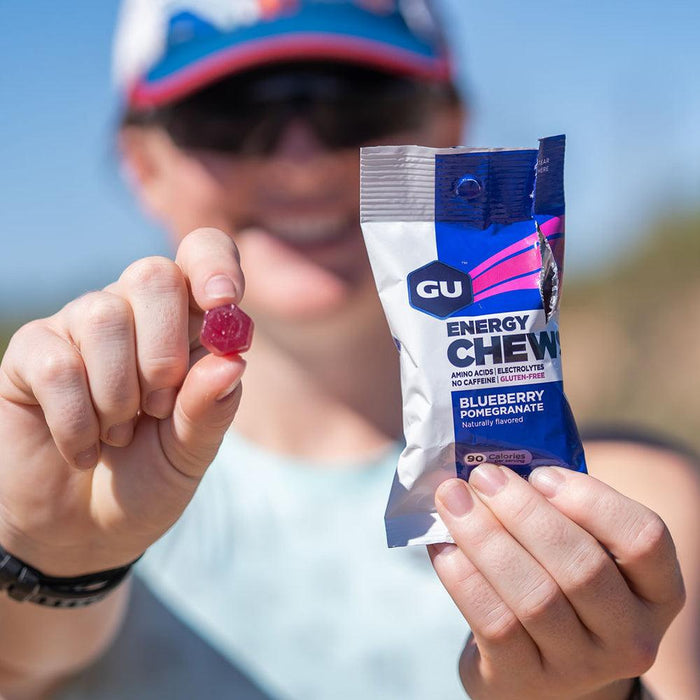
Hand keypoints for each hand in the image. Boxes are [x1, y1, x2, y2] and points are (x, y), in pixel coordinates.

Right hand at [0, 228, 246, 576]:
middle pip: (153, 274)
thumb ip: (211, 407)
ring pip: (103, 316)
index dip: (215, 265)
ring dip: (119, 393)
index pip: (203, 255)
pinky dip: (78, 420)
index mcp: (188, 325)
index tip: (224, 302)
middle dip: (164, 350)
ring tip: (122, 433)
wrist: (87, 529)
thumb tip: (233, 359)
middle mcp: (136, 314)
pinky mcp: (32, 354)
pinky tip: (85, 449)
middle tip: (160, 405)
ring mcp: (80, 328)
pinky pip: (56, 364)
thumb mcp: (192, 451)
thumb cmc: (151, 477)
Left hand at [428, 465, 684, 699]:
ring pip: (534, 596)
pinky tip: (443, 546)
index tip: (540, 473)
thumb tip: (497, 463)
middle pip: (581, 566)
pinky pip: (493, 623)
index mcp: (656, 592)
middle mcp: (629, 636)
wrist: (534, 665)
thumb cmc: (557, 583)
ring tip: (452, 499)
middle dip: (522, 511)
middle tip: (482, 476)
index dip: (591, 500)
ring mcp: (580, 667)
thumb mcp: (579, 549)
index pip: (645, 539)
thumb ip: (558, 511)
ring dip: (484, 537)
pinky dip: (463, 577)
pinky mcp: (526, 682)